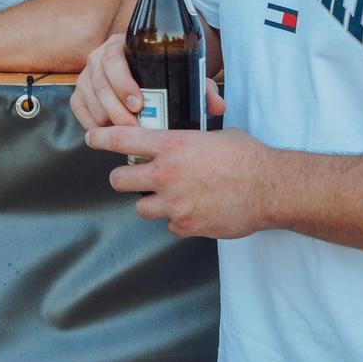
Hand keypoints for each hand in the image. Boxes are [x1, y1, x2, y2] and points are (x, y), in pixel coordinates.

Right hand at [69, 33, 225, 127]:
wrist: (147, 67)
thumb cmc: (166, 72)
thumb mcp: (185, 75)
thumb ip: (201, 88)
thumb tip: (217, 105)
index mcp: (120, 45)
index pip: (113, 60)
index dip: (123, 83)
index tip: (138, 104)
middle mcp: (98, 57)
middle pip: (99, 83)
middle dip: (116, 109)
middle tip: (135, 128)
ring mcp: (86, 75)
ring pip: (87, 98)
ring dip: (105, 119)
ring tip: (125, 133)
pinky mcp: (79, 92)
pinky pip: (78, 108)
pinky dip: (91, 123)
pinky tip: (108, 133)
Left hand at [90, 125, 277, 239]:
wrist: (271, 188)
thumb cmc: (247, 156)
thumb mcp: (214, 135)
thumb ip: (189, 140)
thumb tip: (182, 140)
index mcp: (171, 146)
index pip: (121, 139)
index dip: (100, 138)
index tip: (91, 138)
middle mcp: (166, 174)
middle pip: (118, 180)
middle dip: (122, 179)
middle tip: (133, 177)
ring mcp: (174, 203)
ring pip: (141, 208)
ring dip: (151, 203)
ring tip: (169, 197)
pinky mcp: (187, 226)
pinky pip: (170, 225)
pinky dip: (178, 221)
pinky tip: (194, 211)